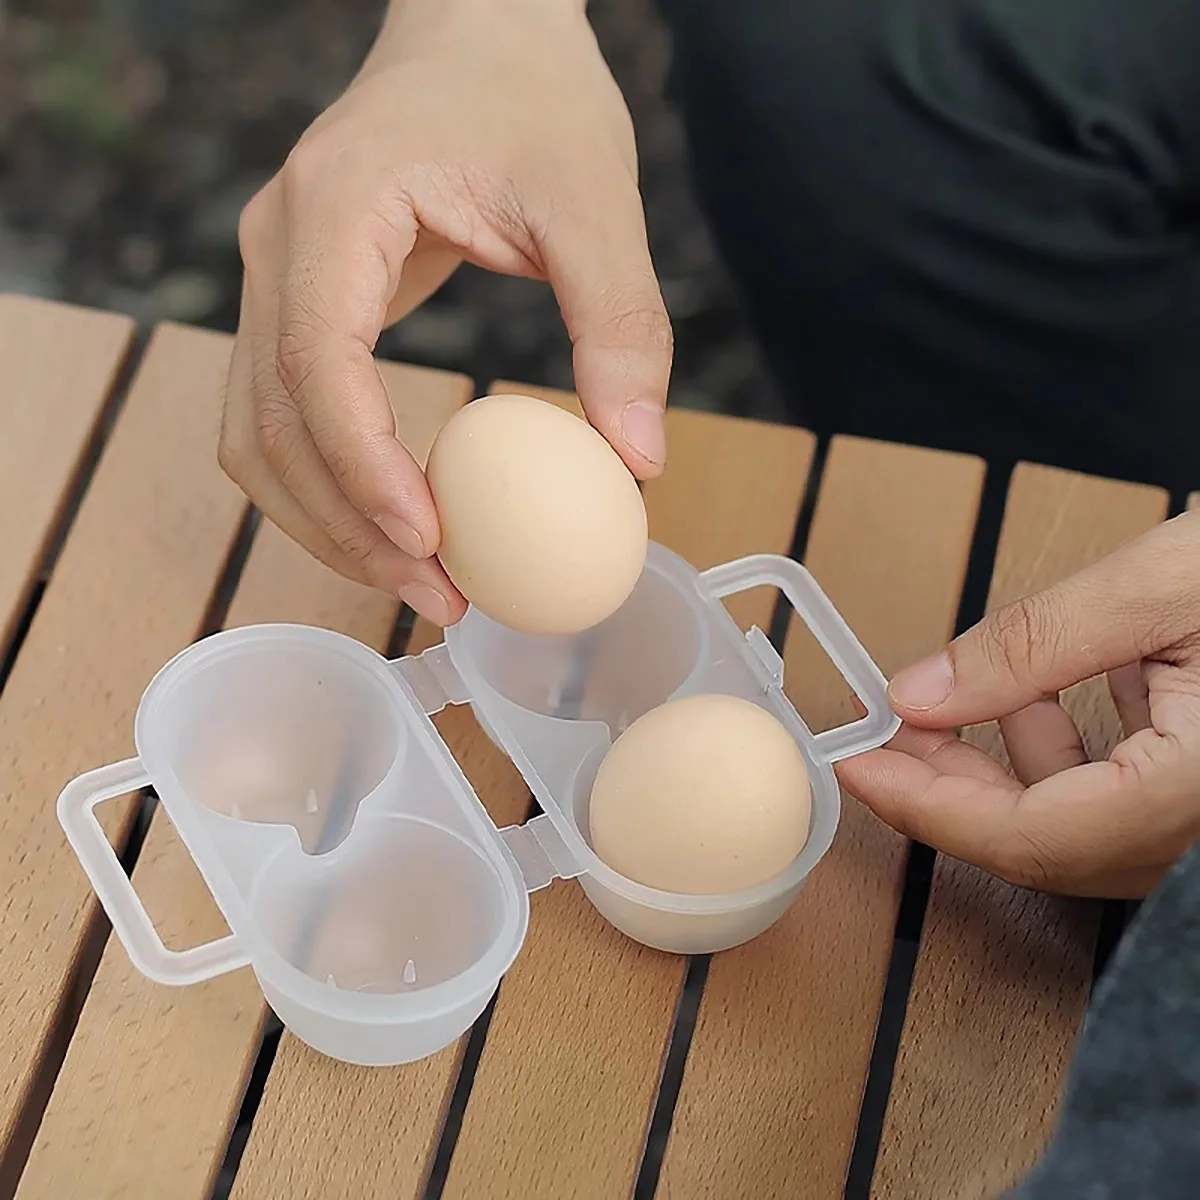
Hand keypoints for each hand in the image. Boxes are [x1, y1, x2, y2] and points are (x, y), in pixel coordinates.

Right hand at [218, 0, 671, 624]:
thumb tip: (639, 463)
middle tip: (437, 595)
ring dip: (326, 520)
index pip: (315, 362)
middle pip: (269, 422)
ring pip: (257, 433)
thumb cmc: (532, 97)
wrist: (478, 30)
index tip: (432, 540)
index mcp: (334, 208)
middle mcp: (277, 245)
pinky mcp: (297, 301)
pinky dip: (329, 483)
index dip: (362, 466)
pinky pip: (283, 414)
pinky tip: (400, 520)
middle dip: (345, 525)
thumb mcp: (596, 200)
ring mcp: (273, 274)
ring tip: (418, 578)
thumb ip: (622, 325)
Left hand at [837, 510, 1199, 897]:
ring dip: (1008, 764)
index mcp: (1196, 796)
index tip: (857, 762)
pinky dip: (1071, 747)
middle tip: (886, 733)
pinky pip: (1126, 793)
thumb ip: (1032, 646)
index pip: (1031, 838)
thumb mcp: (1161, 587)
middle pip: (1047, 840)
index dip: (928, 807)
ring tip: (963, 701)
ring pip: (1083, 821)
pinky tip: (1051, 694)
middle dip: (953, 785)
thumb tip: (919, 693)